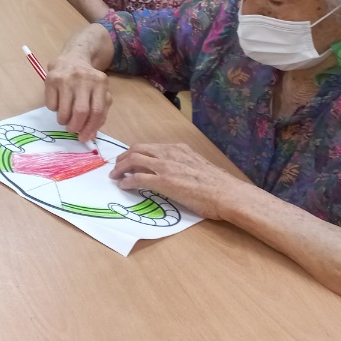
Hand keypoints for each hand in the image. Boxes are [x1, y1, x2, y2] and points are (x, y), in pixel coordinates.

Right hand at [43, 53, 110, 143]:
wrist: (72, 58)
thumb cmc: (87, 81)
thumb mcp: (99, 93)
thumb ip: (99, 114)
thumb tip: (90, 135)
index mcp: (100, 82)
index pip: (97, 111)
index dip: (91, 128)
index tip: (85, 138)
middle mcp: (83, 79)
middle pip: (81, 112)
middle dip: (76, 127)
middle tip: (73, 130)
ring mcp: (66, 78)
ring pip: (64, 111)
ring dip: (64, 121)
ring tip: (65, 118)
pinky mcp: (51, 79)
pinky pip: (51, 105)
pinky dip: (55, 111)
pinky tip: (59, 103)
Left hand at [109, 143, 241, 220]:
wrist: (226, 193)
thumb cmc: (218, 185)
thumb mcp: (198, 165)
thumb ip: (184, 165)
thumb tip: (177, 173)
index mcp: (178, 149)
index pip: (150, 147)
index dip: (136, 153)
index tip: (129, 159)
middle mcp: (169, 153)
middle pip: (137, 150)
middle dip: (124, 157)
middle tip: (117, 166)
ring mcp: (165, 166)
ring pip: (134, 160)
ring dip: (121, 168)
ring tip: (115, 175)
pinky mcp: (163, 181)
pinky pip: (137, 178)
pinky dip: (127, 181)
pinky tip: (123, 186)